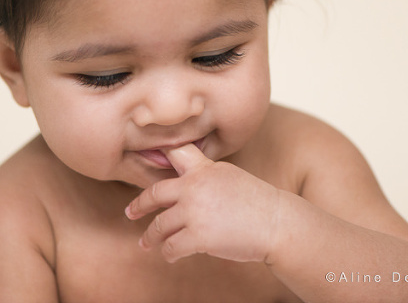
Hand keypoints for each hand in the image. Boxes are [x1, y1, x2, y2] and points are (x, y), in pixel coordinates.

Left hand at [125, 143, 280, 263]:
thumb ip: (204, 174)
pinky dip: (168, 253)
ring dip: (151, 236)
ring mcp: (194, 212)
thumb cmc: (256, 201)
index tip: (140, 156)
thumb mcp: (228, 175)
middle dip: (139, 204)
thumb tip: (183, 180)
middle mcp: (194, 187)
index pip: (175, 153)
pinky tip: (170, 255)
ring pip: (159, 225)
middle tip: (130, 212)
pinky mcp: (198, 237)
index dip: (157, 152)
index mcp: (204, 169)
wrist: (276, 223)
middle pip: (155, 193)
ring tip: (146, 242)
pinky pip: (171, 247)